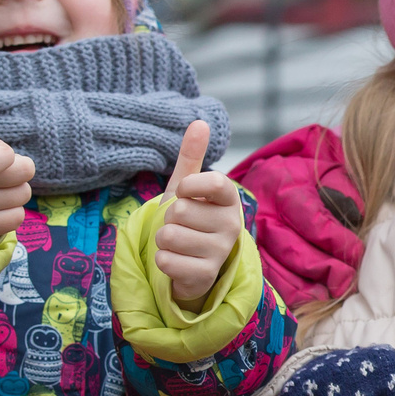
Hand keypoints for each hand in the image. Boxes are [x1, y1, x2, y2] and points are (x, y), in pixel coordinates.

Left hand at [155, 122, 243, 305]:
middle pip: (181, 212)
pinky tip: (176, 261)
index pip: (217, 182)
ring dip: (162, 240)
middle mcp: (232, 225)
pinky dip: (162, 261)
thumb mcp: (186, 187)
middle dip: (168, 219)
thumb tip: (200, 121)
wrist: (191, 262)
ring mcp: (221, 252)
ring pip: (170, 236)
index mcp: (230, 200)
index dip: (191, 185)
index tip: (184, 192)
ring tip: (177, 243)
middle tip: (180, 226)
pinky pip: (166, 260)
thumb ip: (192, 156)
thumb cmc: (189, 219)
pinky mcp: (206, 275)